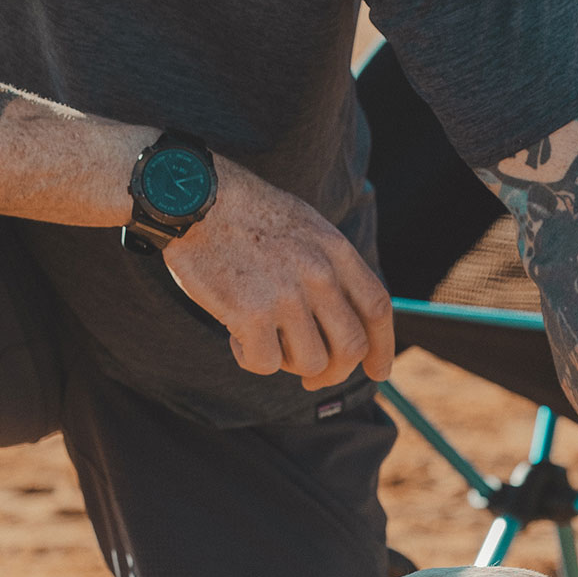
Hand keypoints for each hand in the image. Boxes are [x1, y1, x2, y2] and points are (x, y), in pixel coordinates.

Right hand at [161, 158, 393, 389]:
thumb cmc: (242, 213)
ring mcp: (287, 295)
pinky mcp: (251, 314)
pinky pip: (265, 364)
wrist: (195, 197)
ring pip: (311, 362)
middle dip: (335, 372)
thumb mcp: (302, 226)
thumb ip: (327, 267)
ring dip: (288, 363)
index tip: (376, 371)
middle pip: (351, 346)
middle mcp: (319, 274)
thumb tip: (339, 321)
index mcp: (335, 250)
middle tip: (313, 379)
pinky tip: (235, 336)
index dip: (381, 347)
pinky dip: (249, 358)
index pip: (376, 308)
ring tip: (263, 339)